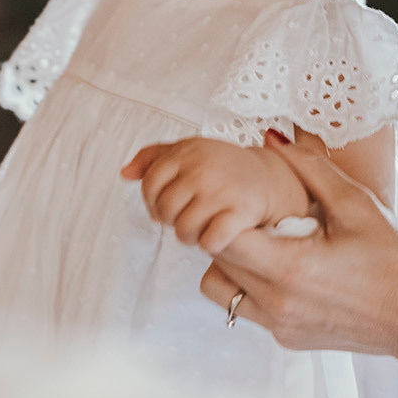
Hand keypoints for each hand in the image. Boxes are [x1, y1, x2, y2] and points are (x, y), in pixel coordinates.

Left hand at [121, 137, 309, 252]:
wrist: (272, 178)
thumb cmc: (223, 168)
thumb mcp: (189, 152)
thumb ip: (153, 158)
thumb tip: (125, 173)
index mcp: (186, 152)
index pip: (149, 186)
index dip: (154, 203)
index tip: (169, 207)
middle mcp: (201, 168)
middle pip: (164, 211)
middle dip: (174, 220)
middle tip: (190, 217)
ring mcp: (221, 190)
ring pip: (183, 230)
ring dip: (191, 236)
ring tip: (203, 226)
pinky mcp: (241, 211)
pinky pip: (209, 241)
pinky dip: (211, 245)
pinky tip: (218, 235)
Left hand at [198, 130, 397, 360]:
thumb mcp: (355, 204)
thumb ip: (309, 168)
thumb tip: (271, 139)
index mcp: (289, 268)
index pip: (221, 235)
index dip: (222, 211)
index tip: (240, 196)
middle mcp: (277, 303)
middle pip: (216, 260)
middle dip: (226, 231)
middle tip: (257, 213)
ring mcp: (280, 325)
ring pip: (220, 289)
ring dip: (232, 263)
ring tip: (268, 244)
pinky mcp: (288, 339)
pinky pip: (247, 308)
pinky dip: (253, 286)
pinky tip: (287, 269)